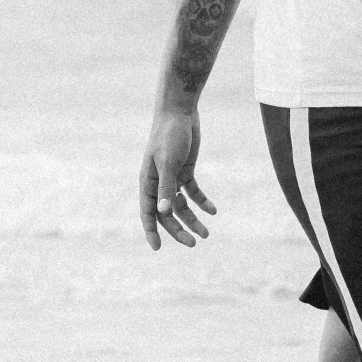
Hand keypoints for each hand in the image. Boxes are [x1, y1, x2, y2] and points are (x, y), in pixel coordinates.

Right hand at [139, 108, 216, 248]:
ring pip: (181, 206)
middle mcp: (158, 183)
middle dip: (179, 230)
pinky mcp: (185, 171)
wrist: (180, 112)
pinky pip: (193, 192)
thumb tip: (162, 212)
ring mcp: (172, 178)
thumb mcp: (168, 162)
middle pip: (166, 213)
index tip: (157, 248)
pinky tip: (213, 211)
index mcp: (147, 182)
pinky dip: (202, 202)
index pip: (147, 212)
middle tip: (194, 244)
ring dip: (193, 219)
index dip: (151, 231)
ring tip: (207, 233)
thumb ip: (165, 187)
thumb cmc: (169, 135)